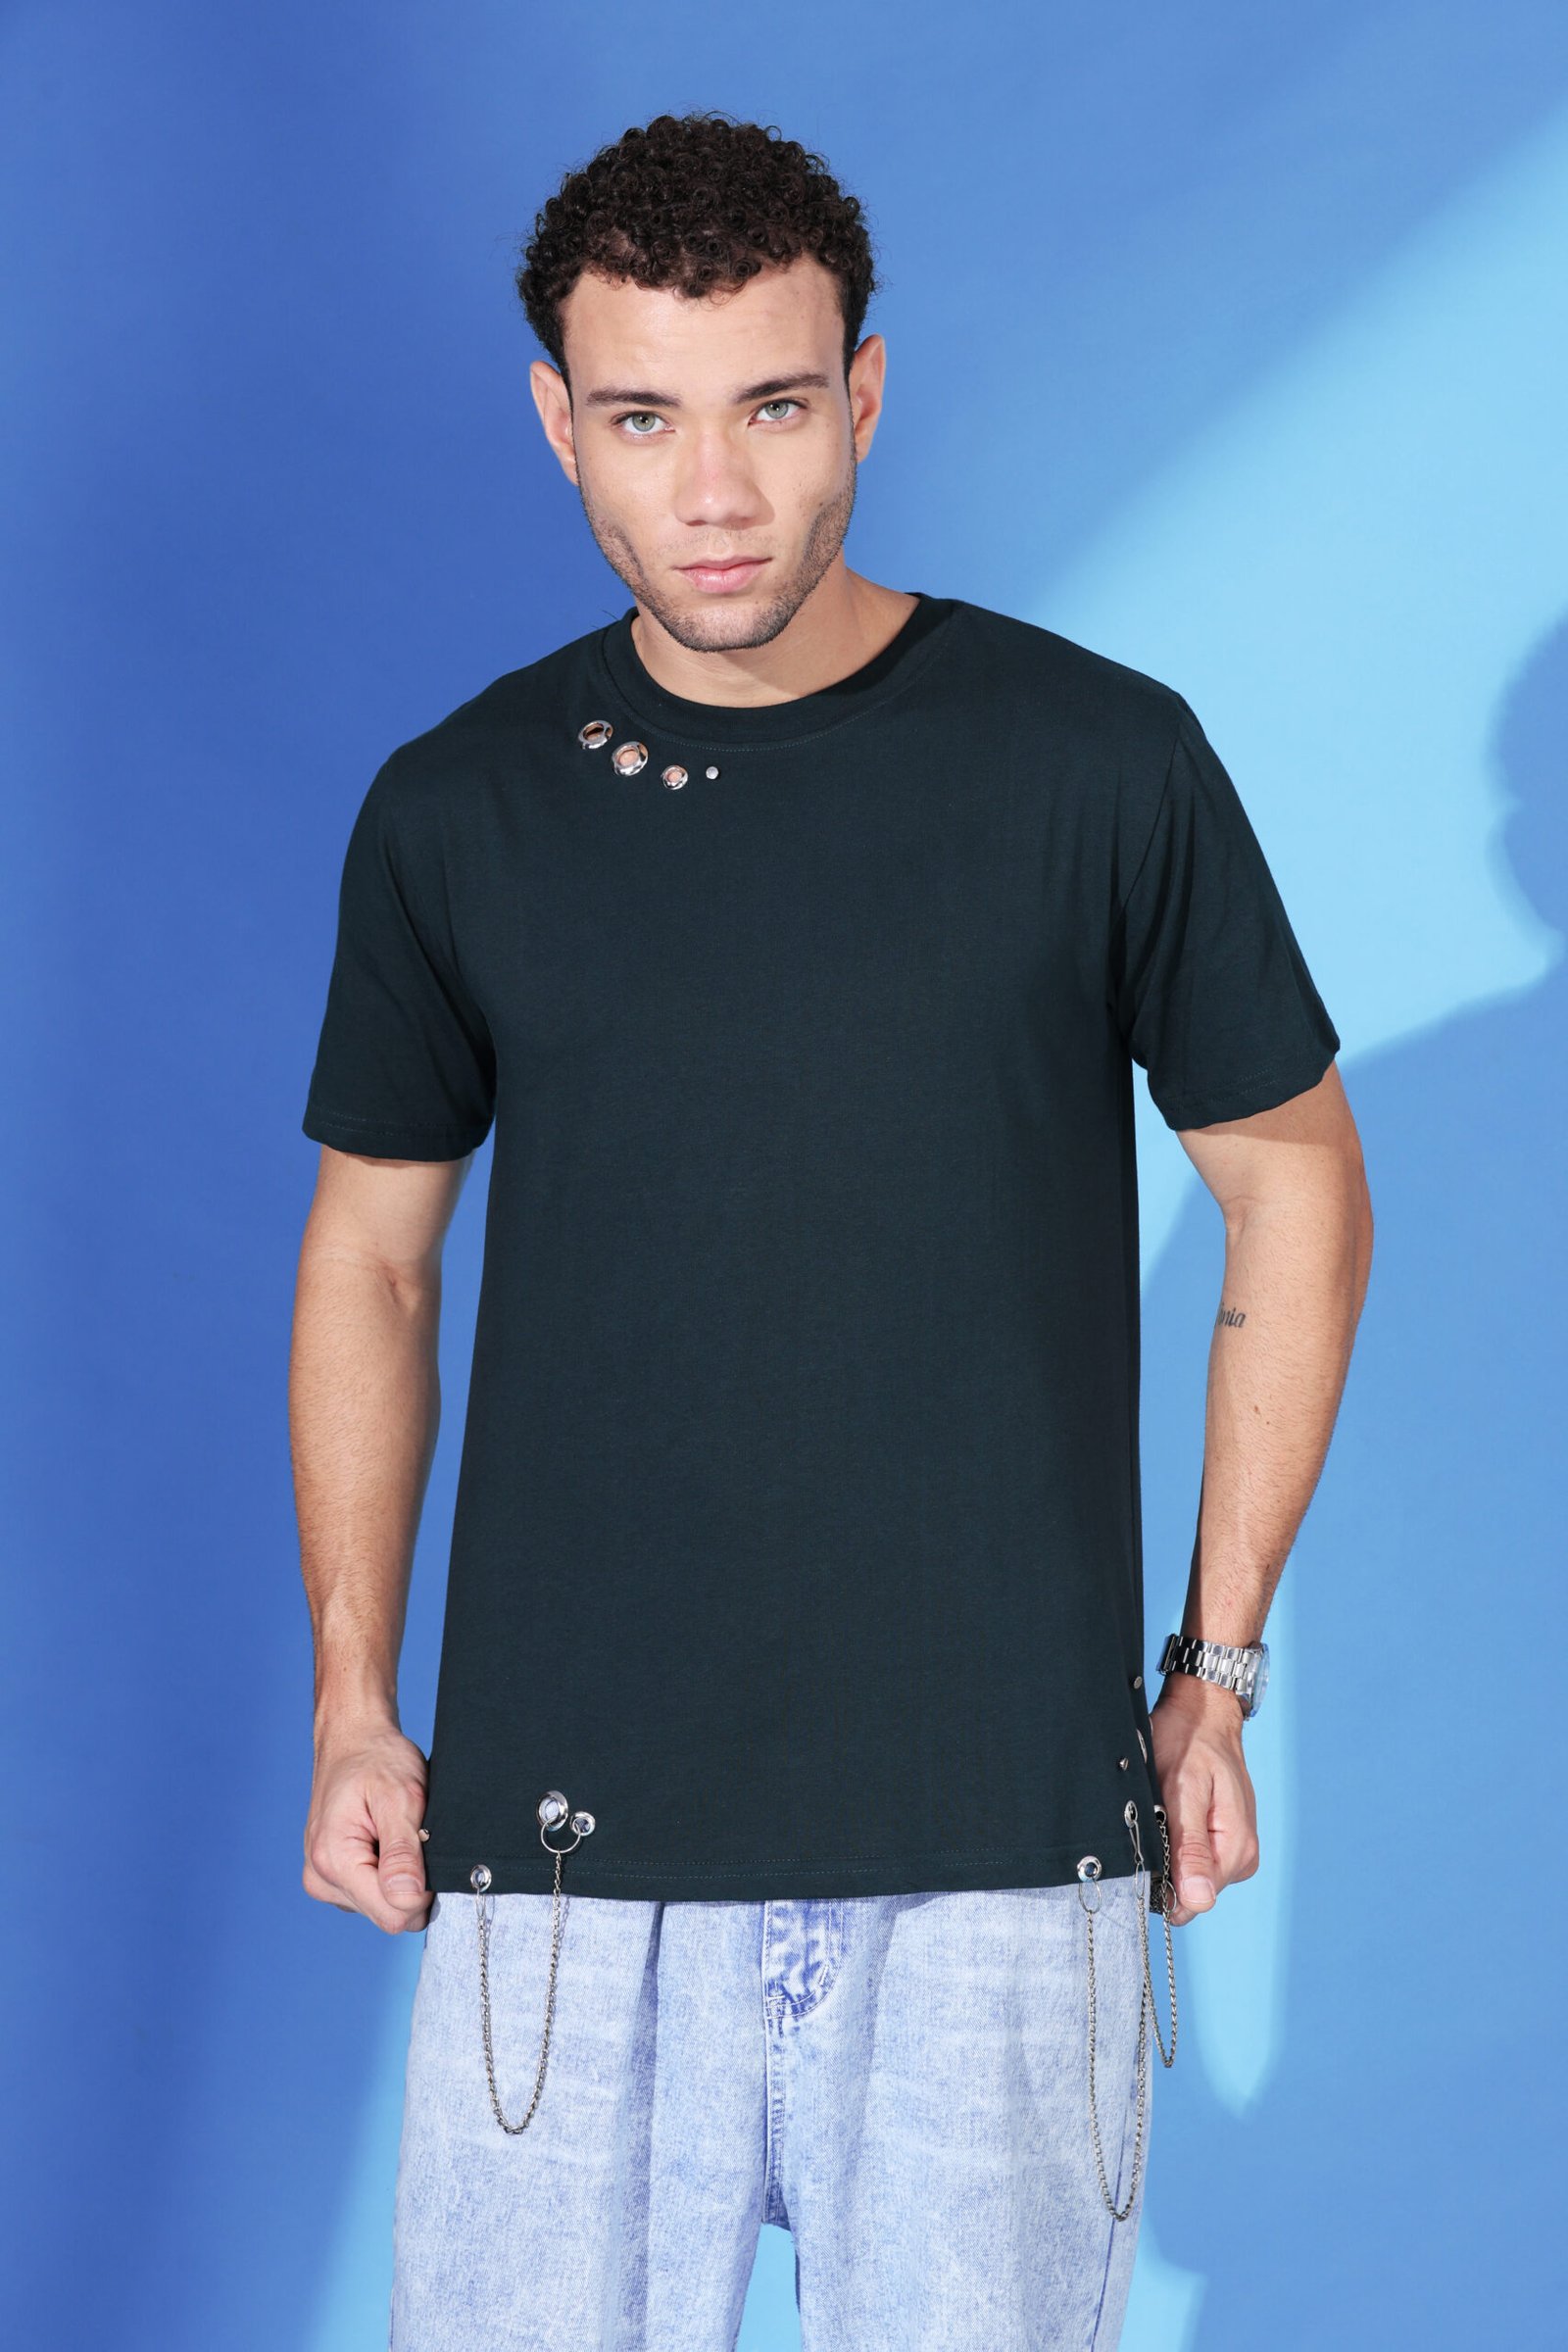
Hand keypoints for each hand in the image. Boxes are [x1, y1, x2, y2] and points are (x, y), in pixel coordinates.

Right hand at [303, 1722, 432, 1933]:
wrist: (353, 1740)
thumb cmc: (377, 1759)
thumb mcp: (400, 1797)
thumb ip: (402, 1852)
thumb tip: (407, 1899)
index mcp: (333, 1861)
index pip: (393, 1914)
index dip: (423, 1890)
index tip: (425, 1848)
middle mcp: (321, 1878)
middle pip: (388, 1914)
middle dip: (412, 1882)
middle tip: (412, 1834)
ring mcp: (324, 1881)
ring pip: (382, 1907)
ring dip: (400, 1876)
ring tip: (394, 1831)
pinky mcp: (333, 1879)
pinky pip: (373, 1895)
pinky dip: (388, 1872)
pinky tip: (384, 1839)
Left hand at [1147, 1674, 1260, 1924]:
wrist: (1202, 1713)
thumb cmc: (1189, 1743)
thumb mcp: (1183, 1792)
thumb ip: (1191, 1848)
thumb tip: (1199, 1901)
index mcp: (1237, 1849)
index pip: (1194, 1900)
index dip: (1163, 1884)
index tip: (1148, 1850)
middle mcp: (1242, 1856)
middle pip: (1191, 1890)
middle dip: (1166, 1864)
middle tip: (1156, 1819)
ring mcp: (1234, 1848)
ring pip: (1189, 1875)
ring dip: (1170, 1850)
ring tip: (1165, 1810)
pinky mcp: (1223, 1839)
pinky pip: (1193, 1857)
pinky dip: (1176, 1840)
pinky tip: (1171, 1813)